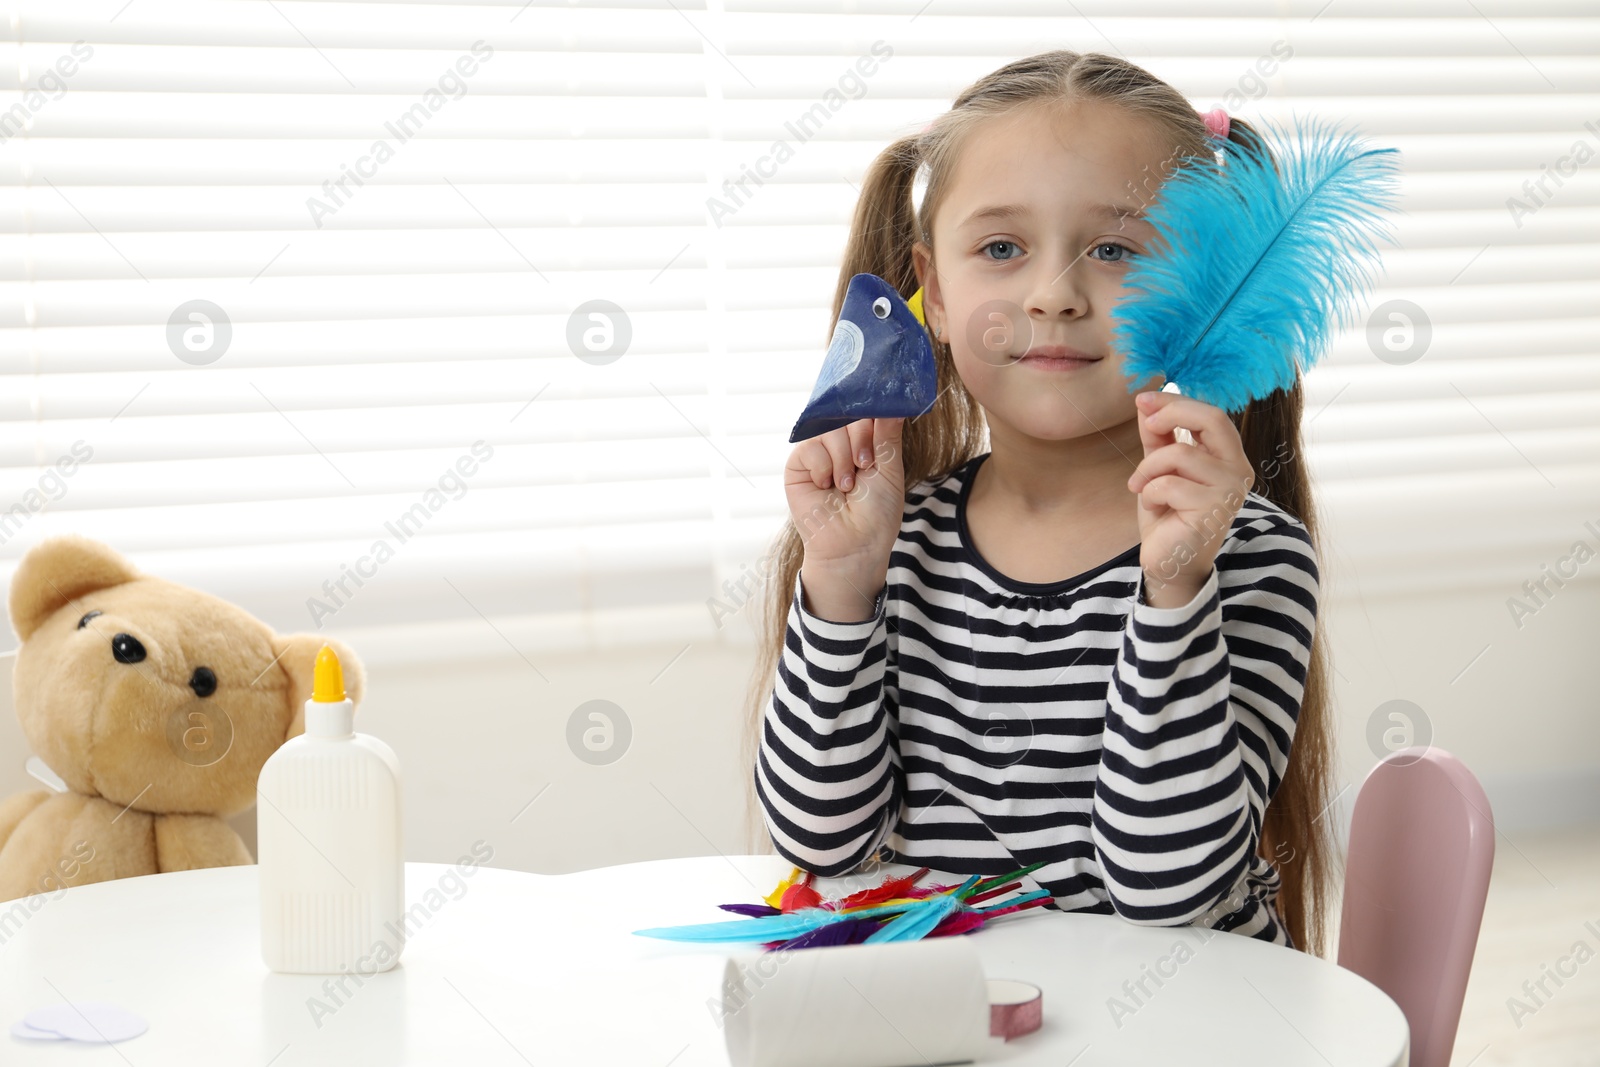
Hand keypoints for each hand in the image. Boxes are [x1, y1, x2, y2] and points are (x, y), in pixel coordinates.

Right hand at [785, 418, 905, 618]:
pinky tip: (827, 487)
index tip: (881, 418)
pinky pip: (810, 446)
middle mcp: (840, 445)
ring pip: (829, 428)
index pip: (864, 411)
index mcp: (865, 443)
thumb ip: (887, 433)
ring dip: (843, 458)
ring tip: (847, 485)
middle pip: (847, 414)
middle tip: (865, 465)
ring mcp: (818, 453)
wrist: (855, 544)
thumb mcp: (890, 468)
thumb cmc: (877, 513)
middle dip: (860, 439)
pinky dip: (824, 467)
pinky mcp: (798, 465)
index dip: (871, 412)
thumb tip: (894, 402)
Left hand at [1126, 390, 1253, 605]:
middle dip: (1172, 414)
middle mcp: (1238, 470)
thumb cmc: (1168, 515)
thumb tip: (1146, 401)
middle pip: (1212, 418)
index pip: (1211, 414)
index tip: (1144, 399)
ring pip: (1180, 453)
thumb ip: (1158, 436)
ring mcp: (1229, 491)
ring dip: (1148, 469)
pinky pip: (1169, 484)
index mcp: (1229, 456)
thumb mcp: (1160, 468)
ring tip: (1141, 487)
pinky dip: (1149, 493)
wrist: (1168, 562)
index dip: (1176, 402)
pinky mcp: (1212, 511)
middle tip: (1146, 424)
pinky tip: (1153, 507)